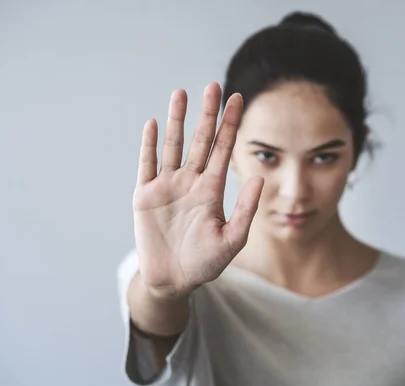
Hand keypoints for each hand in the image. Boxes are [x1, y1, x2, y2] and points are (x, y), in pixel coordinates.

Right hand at [132, 82, 263, 297]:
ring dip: (177, 120)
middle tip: (213, 86)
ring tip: (181, 93)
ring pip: (173, 146)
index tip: (237, 99)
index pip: (223, 149)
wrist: (172, 280)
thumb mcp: (232, 240)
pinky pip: (147, 165)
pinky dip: (150, 145)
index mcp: (211, 189)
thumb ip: (245, 210)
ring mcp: (167, 186)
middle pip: (199, 140)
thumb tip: (259, 179)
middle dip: (206, 114)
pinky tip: (154, 124)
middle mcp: (190, 181)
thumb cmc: (204, 263)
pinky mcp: (145, 196)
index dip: (230, 125)